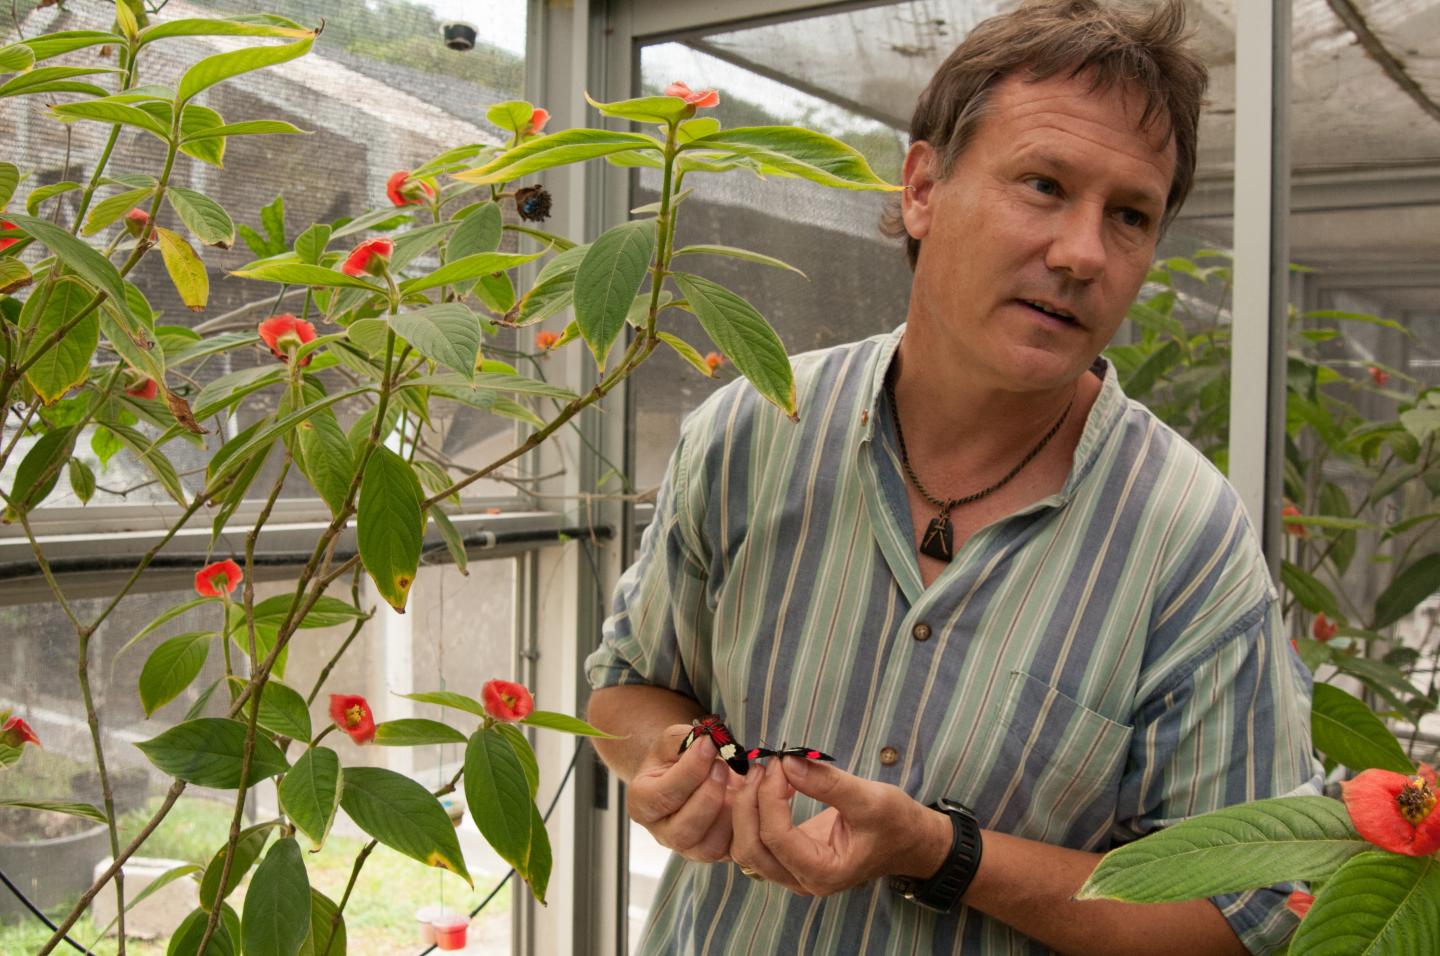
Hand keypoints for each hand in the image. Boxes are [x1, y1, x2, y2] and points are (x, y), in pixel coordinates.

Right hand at [625, 723, 737, 862]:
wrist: (682, 774)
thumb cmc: (674, 757)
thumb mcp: (672, 741)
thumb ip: (686, 740)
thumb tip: (712, 741)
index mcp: (641, 803)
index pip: (662, 795)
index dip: (690, 771)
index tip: (709, 745)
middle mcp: (661, 832)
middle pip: (682, 830)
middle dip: (708, 796)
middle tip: (722, 766)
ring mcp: (687, 848)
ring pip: (707, 847)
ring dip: (727, 813)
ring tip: (734, 783)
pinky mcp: (713, 852)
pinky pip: (730, 850)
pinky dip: (742, 825)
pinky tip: (744, 798)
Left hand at [737, 756, 946, 896]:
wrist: (908, 840)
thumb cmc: (896, 823)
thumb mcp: (870, 799)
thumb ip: (827, 783)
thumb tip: (787, 762)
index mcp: (823, 873)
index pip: (776, 837)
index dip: (770, 796)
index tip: (780, 762)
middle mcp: (802, 879)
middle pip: (750, 848)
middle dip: (749, 803)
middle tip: (765, 766)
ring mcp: (792, 871)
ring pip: (746, 846)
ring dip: (745, 808)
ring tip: (762, 774)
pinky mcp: (788, 857)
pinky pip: (756, 839)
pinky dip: (752, 812)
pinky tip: (765, 784)